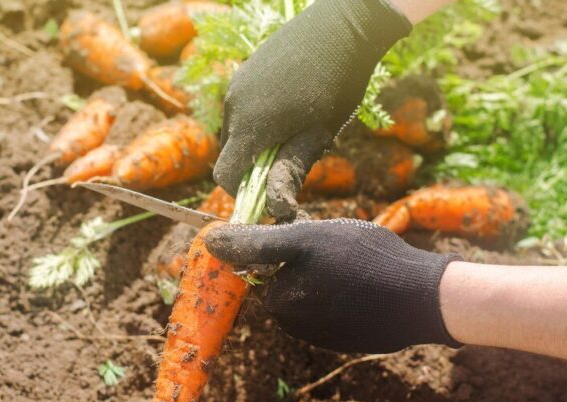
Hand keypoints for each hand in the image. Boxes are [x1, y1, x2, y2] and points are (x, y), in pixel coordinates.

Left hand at [205, 219, 460, 353]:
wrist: (422, 298)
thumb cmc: (362, 259)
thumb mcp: (304, 238)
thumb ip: (255, 243)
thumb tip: (209, 241)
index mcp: (280, 302)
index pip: (267, 265)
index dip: (289, 246)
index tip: (319, 242)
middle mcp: (295, 325)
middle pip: (289, 281)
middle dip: (308, 263)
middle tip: (341, 249)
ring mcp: (322, 335)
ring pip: (313, 293)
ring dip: (328, 278)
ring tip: (359, 267)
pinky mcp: (346, 340)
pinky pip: (334, 310)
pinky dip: (346, 297)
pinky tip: (370, 287)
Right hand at [214, 0, 411, 220]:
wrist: (342, 26)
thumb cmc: (336, 85)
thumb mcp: (317, 135)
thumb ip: (290, 173)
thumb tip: (276, 211)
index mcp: (249, 126)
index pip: (224, 175)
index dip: (242, 192)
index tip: (267, 191)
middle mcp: (233, 105)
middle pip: (229, 153)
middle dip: (252, 165)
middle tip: (289, 157)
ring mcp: (236, 85)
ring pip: (235, 130)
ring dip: (255, 140)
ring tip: (293, 127)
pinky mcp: (244, 71)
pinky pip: (241, 107)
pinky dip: (256, 119)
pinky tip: (289, 104)